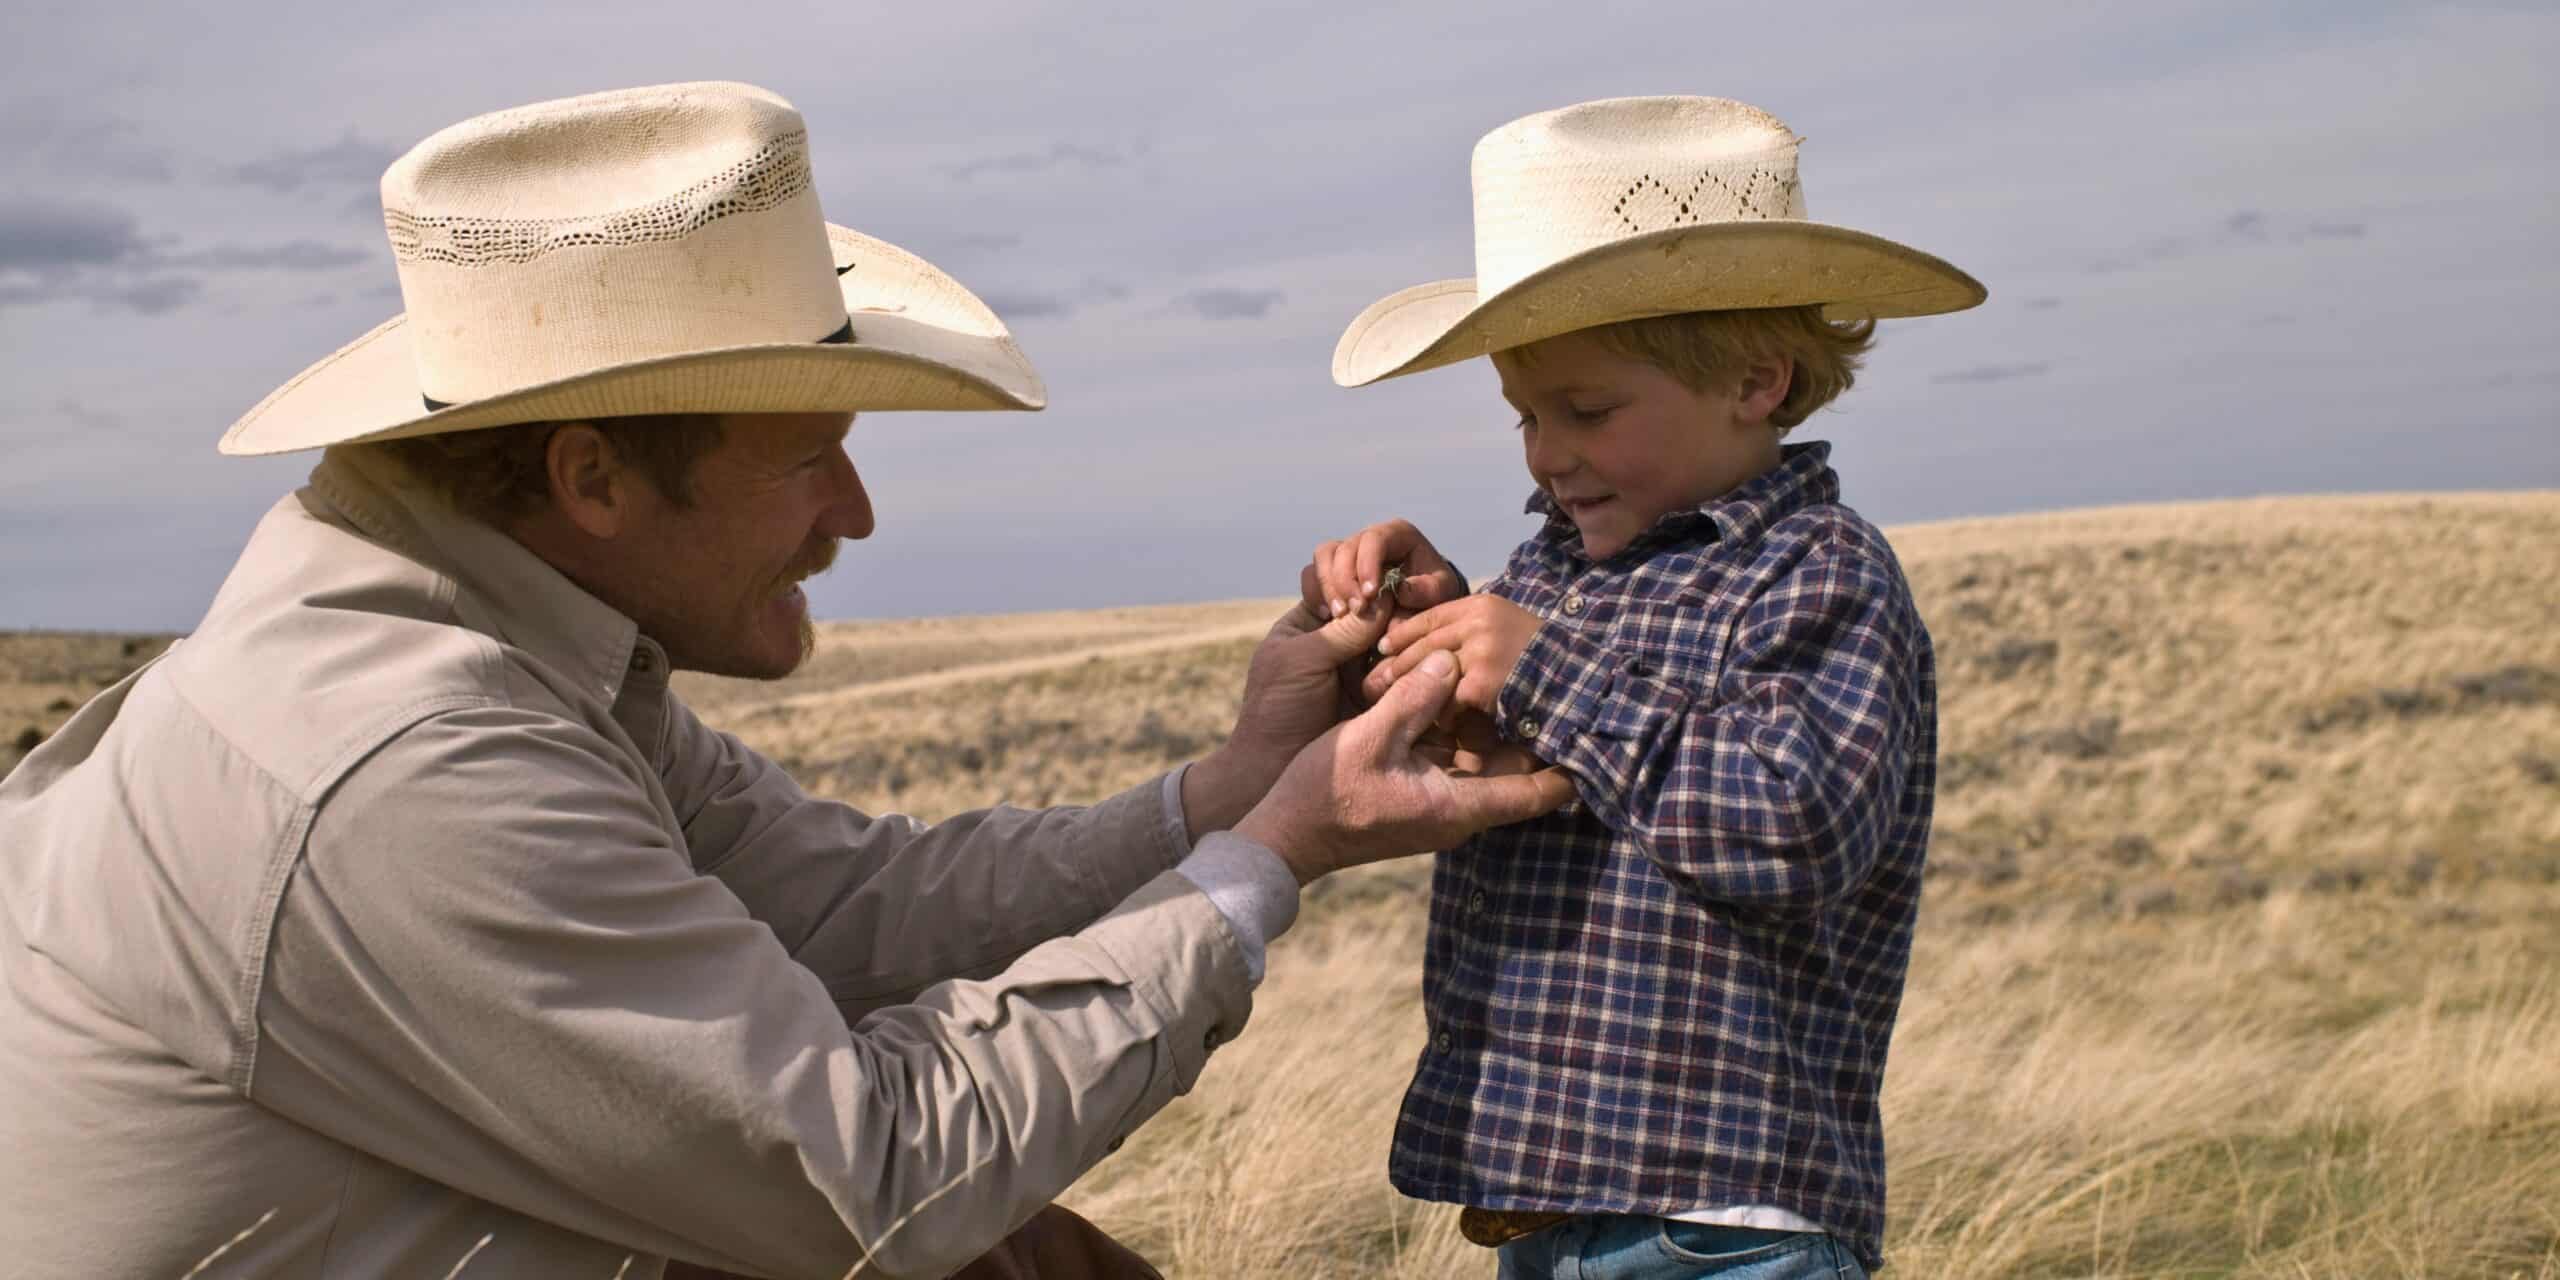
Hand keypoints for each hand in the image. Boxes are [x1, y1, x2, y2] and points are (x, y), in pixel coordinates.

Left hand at [1182, 603, 1390, 837]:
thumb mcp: (1303, 659)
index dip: (1357, 580)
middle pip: (1374, 606)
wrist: (1276, 769)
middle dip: (1387, 609)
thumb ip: (1344, 629)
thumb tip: (1385, 597)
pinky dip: (1413, 663)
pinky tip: (1423, 662)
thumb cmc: (1277, 710)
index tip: (1362, 596)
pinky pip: (1405, 668)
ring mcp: (1363, 665)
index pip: (1342, 580)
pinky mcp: (1384, 693)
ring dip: (1403, 636)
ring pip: (1394, 635)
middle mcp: (1339, 638)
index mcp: (1309, 620)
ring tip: (1406, 645)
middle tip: (1394, 622)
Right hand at [1234, 651, 1574, 884]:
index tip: (1596, 734)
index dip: (1570, 768)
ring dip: (1496, 729)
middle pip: (1515, 774)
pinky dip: (1463, 733)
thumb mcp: (1371, 737)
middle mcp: (1456, 810)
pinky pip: (1455, 762)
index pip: (1534, 794)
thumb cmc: (1325, 794)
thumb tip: (1451, 659)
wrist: (1284, 836)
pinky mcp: (1417, 795)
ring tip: (1520, 684)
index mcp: (1458, 805)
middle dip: (1535, 734)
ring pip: (1484, 764)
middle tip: (1559, 690)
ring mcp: (1437, 804)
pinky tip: (1463, 695)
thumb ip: (1414, 697)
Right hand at [1300, 519, 1466, 621]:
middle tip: (1356, 611)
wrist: (1422, 605)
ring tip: (1339, 615)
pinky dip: (1315, 593)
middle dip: (1346, 580)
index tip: (1371, 594)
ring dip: (1329, 586)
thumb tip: (1400, 590)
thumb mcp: (1440, 592)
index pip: (1375, 539)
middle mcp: (1369, 539)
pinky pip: (1312, 573)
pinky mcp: (1332, 571)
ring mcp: (1348, 553)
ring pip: (1324, 556)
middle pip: (1345, 548)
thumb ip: (1424, 592)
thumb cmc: (1434, 594)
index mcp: (1397, 535)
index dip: (1368, 564)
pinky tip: (1326, 615)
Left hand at [1363, 594, 1542, 713]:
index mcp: (1481, 605)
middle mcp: (1478, 622)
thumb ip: (1468, 629)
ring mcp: (1480, 652)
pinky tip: (1439, 725)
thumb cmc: (1540, 658)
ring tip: (1390, 704)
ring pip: (1429, 673)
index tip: (1383, 649)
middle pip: (1422, 645)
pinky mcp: (1481, 683)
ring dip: (1410, 692)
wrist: (1577, 682)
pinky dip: (1442, 716)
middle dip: (1393, 666)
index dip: (1401, 634)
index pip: (1428, 618)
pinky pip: (1447, 702)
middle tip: (1371, 685)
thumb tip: (1425, 643)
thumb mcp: (1503, 627)